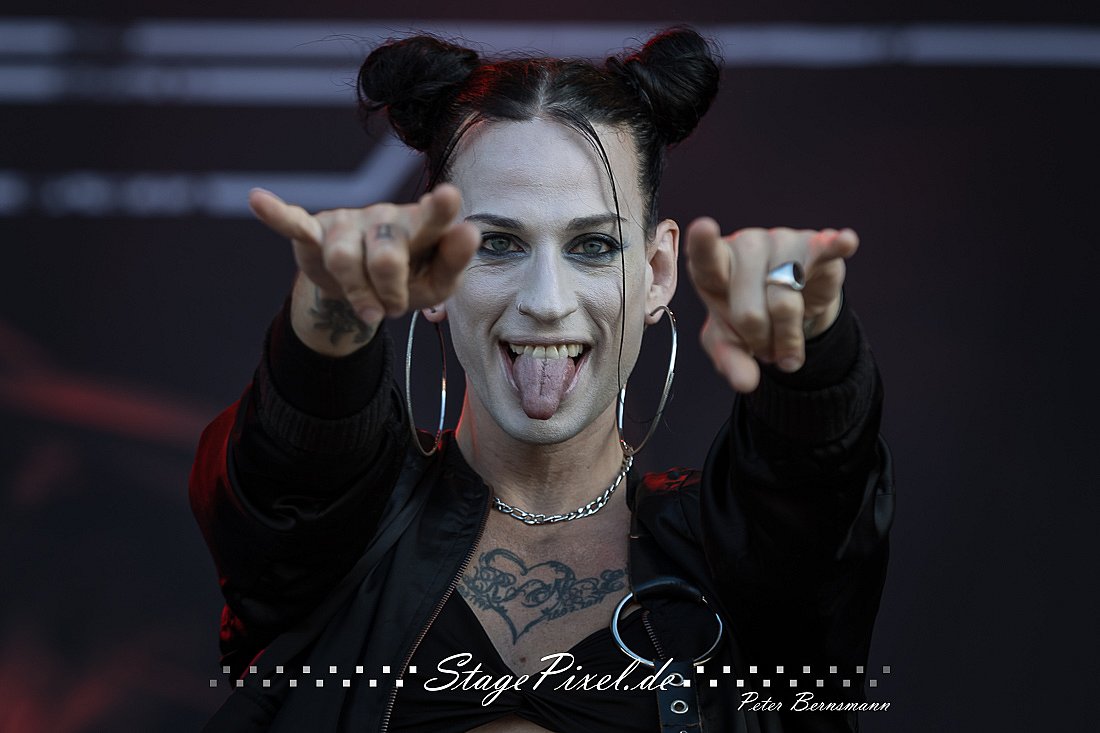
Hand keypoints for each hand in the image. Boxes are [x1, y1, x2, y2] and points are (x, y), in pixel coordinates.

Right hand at [248, 183, 479, 354]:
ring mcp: (348, 222)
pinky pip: (294, 223)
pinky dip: (277, 214)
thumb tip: (469, 230)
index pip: (434, 218)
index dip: (439, 210)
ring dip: (359, 295)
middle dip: (390, 294)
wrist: (363, 293)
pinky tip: (259, 200)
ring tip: (370, 308)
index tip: (448, 197)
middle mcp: (385, 217)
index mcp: (421, 227)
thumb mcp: (436, 285)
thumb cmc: (408, 280)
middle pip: (386, 257)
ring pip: (345, 261)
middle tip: (394, 310)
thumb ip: (454, 262)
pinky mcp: (314, 232)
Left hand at [685, 221, 858, 392]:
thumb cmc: (748, 317)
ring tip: (786, 339)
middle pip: (749, 314)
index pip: (706, 258)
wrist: (786, 310)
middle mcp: (745, 247)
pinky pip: (824, 254)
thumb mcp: (730, 343)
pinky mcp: (816, 246)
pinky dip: (835, 249)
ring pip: (785, 304)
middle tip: (763, 343)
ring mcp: (781, 242)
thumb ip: (730, 361)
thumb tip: (746, 383)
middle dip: (759, 342)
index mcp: (714, 269)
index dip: (704, 244)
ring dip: (788, 336)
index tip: (704, 226)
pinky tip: (844, 242)